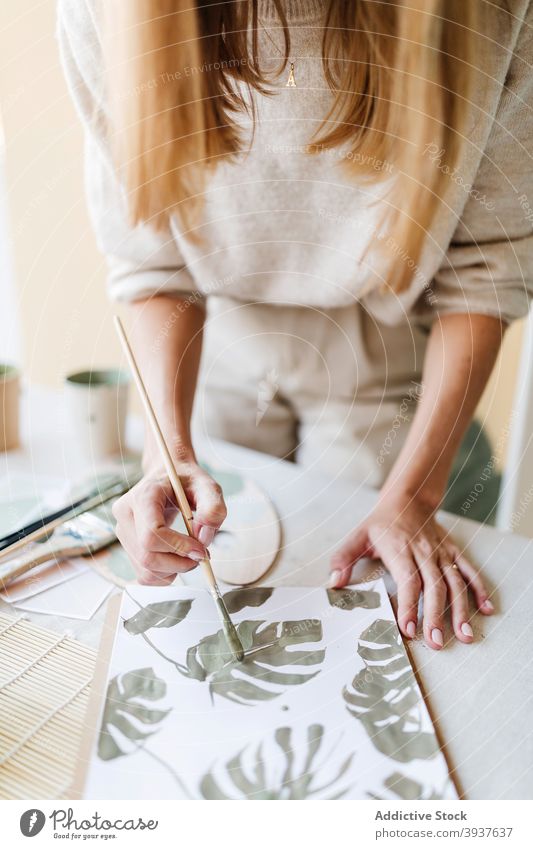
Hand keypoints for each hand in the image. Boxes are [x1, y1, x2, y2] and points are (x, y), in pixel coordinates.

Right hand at [112, 461, 226, 584]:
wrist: (167, 476)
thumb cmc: (187, 480)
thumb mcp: (207, 486)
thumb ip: (213, 508)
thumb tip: (204, 539)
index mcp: (144, 496)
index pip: (152, 533)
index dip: (178, 547)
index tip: (201, 549)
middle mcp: (126, 513)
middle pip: (147, 556)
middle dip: (179, 563)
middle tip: (201, 556)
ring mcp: (122, 530)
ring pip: (145, 570)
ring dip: (173, 570)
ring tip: (189, 555)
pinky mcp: (126, 544)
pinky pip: (143, 574)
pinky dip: (164, 574)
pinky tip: (176, 558)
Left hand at [329, 491, 493, 649]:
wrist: (408, 499)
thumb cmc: (381, 523)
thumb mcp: (358, 536)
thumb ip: (343, 558)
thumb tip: (333, 583)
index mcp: (400, 550)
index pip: (408, 581)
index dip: (408, 606)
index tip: (408, 629)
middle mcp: (424, 552)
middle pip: (434, 587)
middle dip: (436, 616)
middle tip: (436, 644)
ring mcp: (442, 553)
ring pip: (455, 582)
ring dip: (461, 610)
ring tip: (464, 635)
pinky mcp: (453, 552)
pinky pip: (469, 571)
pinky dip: (479, 590)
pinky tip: (485, 610)